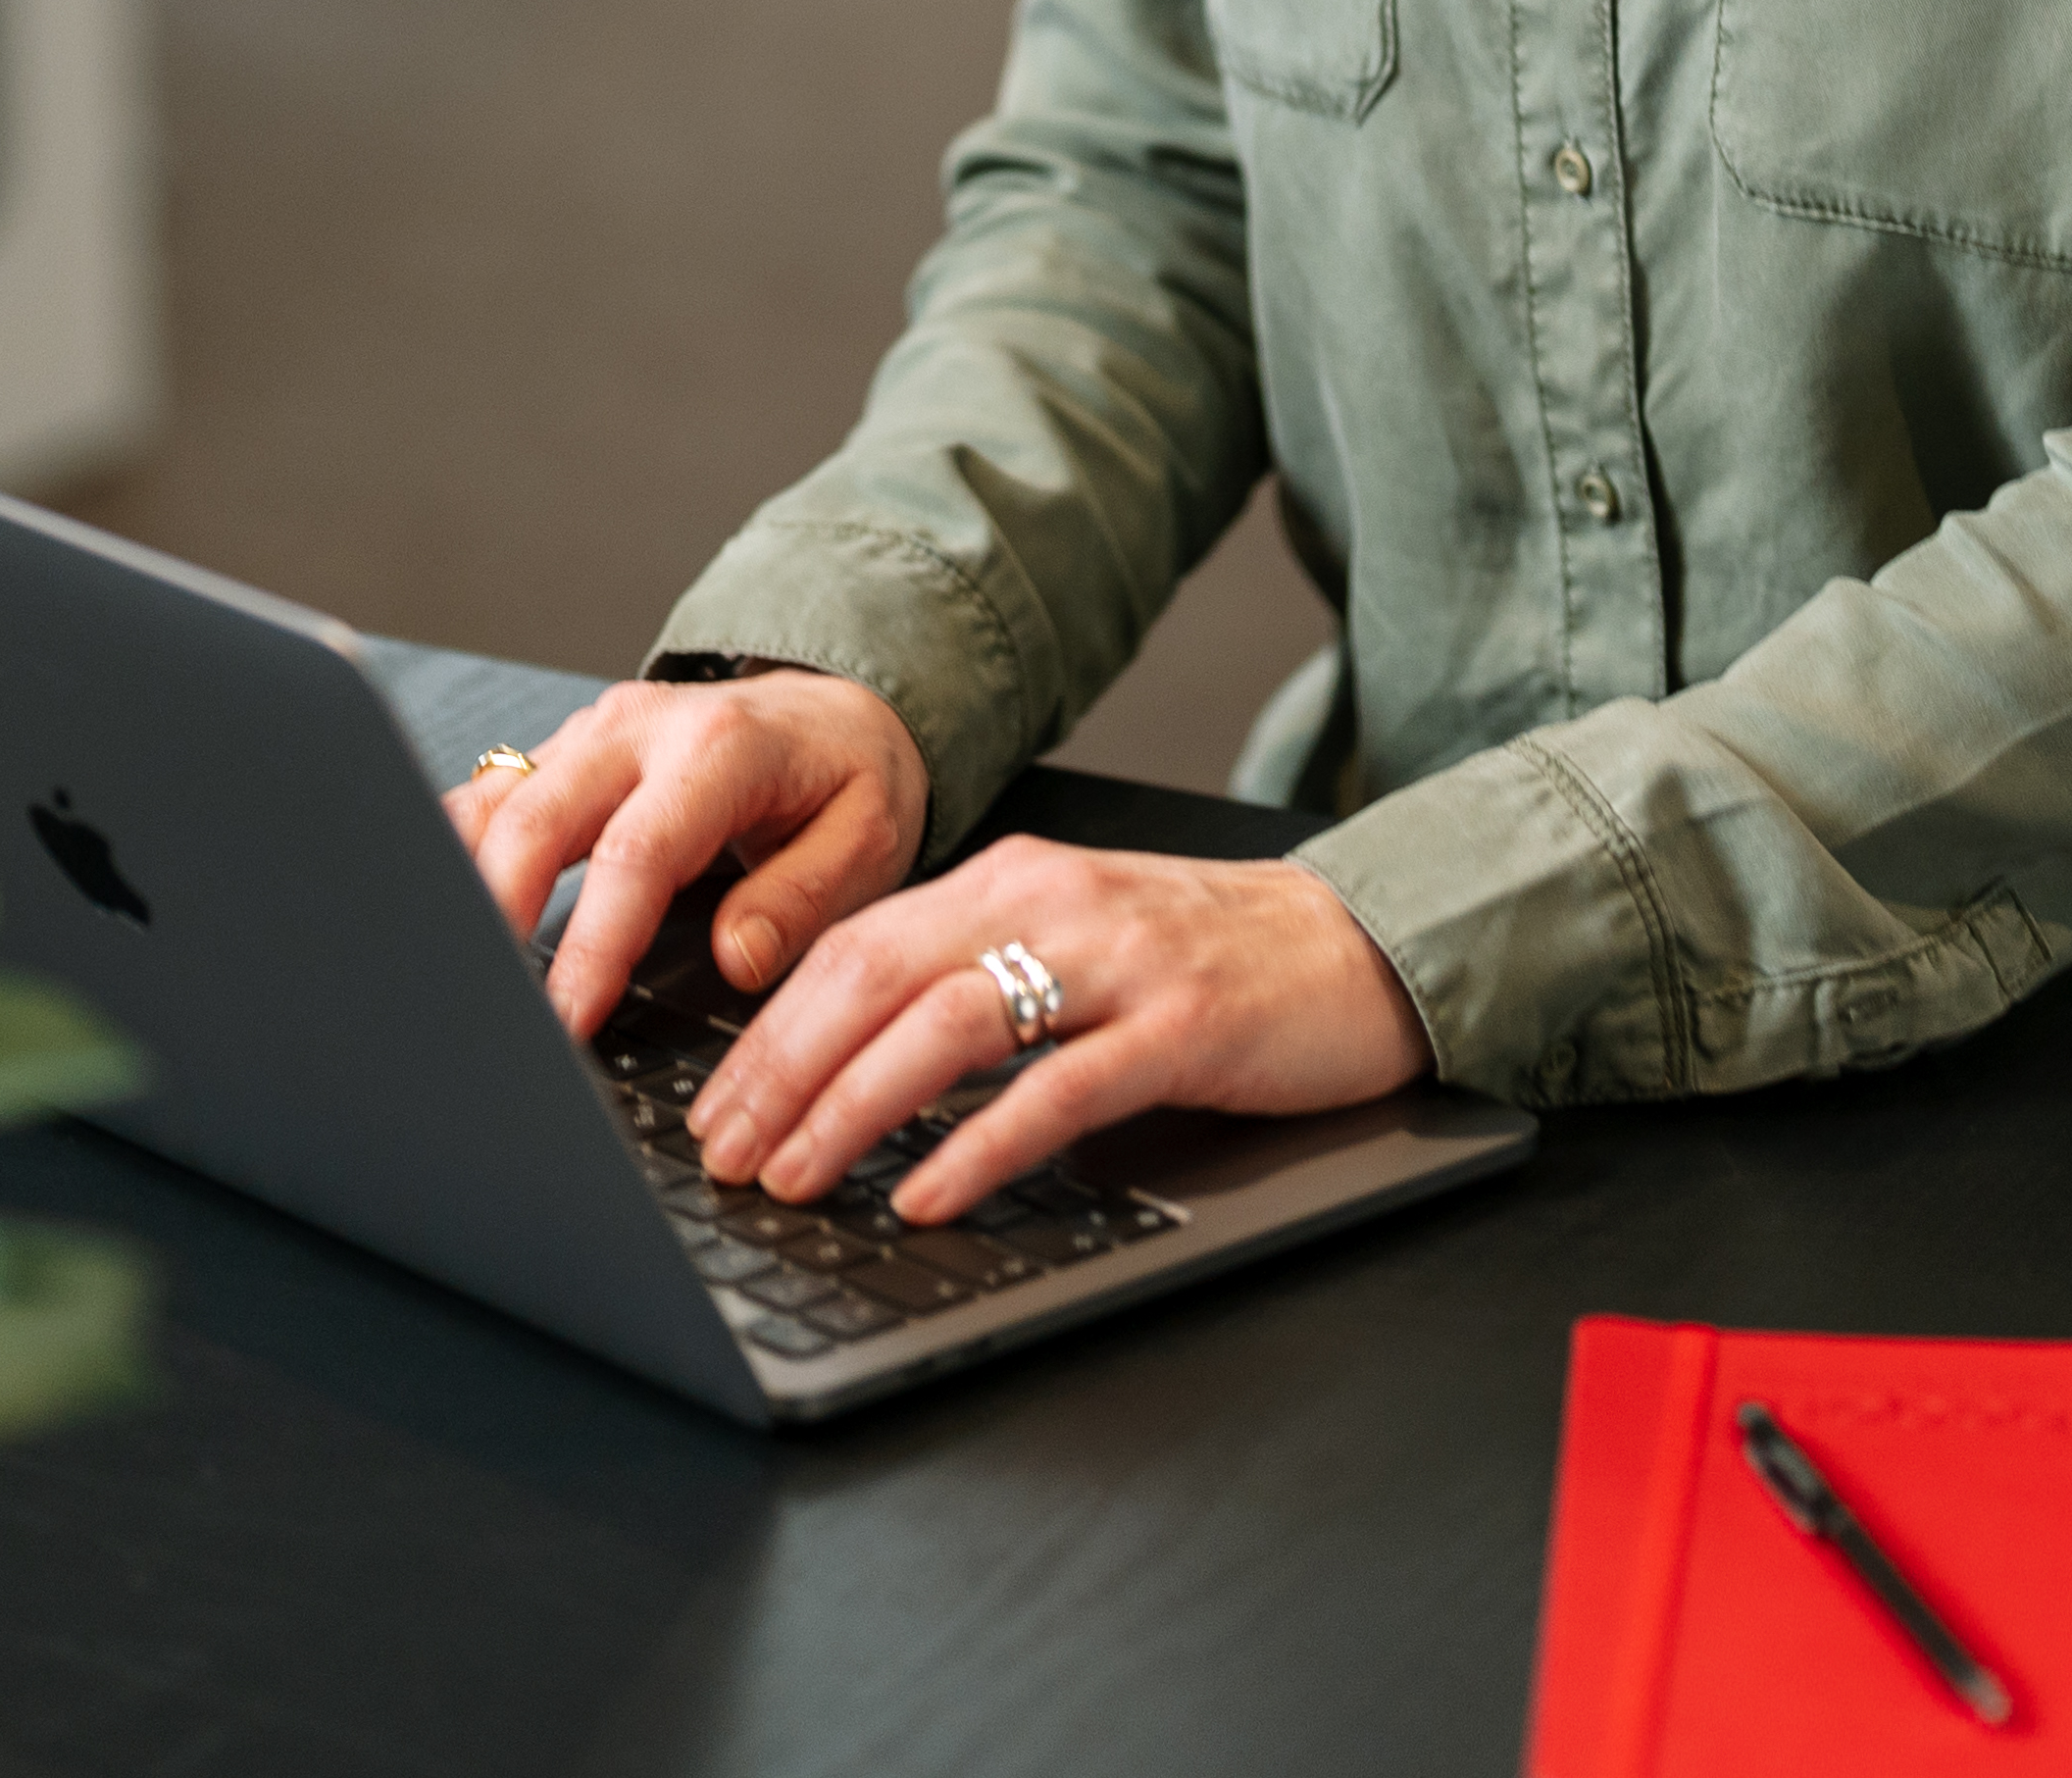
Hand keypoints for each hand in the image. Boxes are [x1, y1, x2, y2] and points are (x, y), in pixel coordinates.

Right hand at [443, 668, 928, 1041]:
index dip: (594, 943)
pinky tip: (438, 910)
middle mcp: (642, 729)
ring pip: (496, 799)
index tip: (566, 1018)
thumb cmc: (851, 777)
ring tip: (446, 968)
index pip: (637, 852)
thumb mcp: (869, 839)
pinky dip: (456, 851)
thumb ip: (802, 899)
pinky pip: (490, 794)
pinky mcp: (566, 749)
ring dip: (460, 880)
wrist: (840, 709)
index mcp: (722, 750)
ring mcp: (594, 733)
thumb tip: (736, 958)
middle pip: (537, 816)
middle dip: (495, 913)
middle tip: (484, 1004)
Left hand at [684, 832, 1431, 1229]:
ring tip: (795, 1178)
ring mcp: (1118, 962)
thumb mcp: (1072, 942)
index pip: (852, 946)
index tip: (711, 1109)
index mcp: (1010, 878)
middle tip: (722, 1156)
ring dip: (853, 1108)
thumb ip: (973, 976)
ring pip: (949, 1025)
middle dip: (780, 1073)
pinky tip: (928, 1193)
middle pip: (874, 977)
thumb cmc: (1208, 960)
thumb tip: (846, 1062)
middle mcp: (1051, 901)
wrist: (1359, 943)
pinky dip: (980, 1146)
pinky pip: (1058, 1090)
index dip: (766, 1030)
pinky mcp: (1182, 1027)